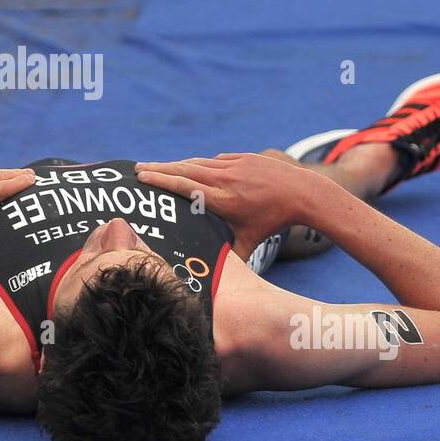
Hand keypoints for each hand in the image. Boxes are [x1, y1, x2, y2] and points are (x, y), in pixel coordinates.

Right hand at [135, 152, 324, 255]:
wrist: (302, 193)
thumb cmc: (274, 222)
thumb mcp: (250, 241)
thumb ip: (231, 258)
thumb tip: (216, 283)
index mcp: (222, 199)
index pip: (184, 185)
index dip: (160, 180)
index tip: (141, 176)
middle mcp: (224, 179)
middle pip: (183, 169)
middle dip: (158, 169)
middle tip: (136, 169)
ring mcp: (233, 164)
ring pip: (197, 163)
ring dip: (176, 164)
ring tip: (157, 168)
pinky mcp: (242, 157)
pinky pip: (214, 161)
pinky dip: (199, 164)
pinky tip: (190, 168)